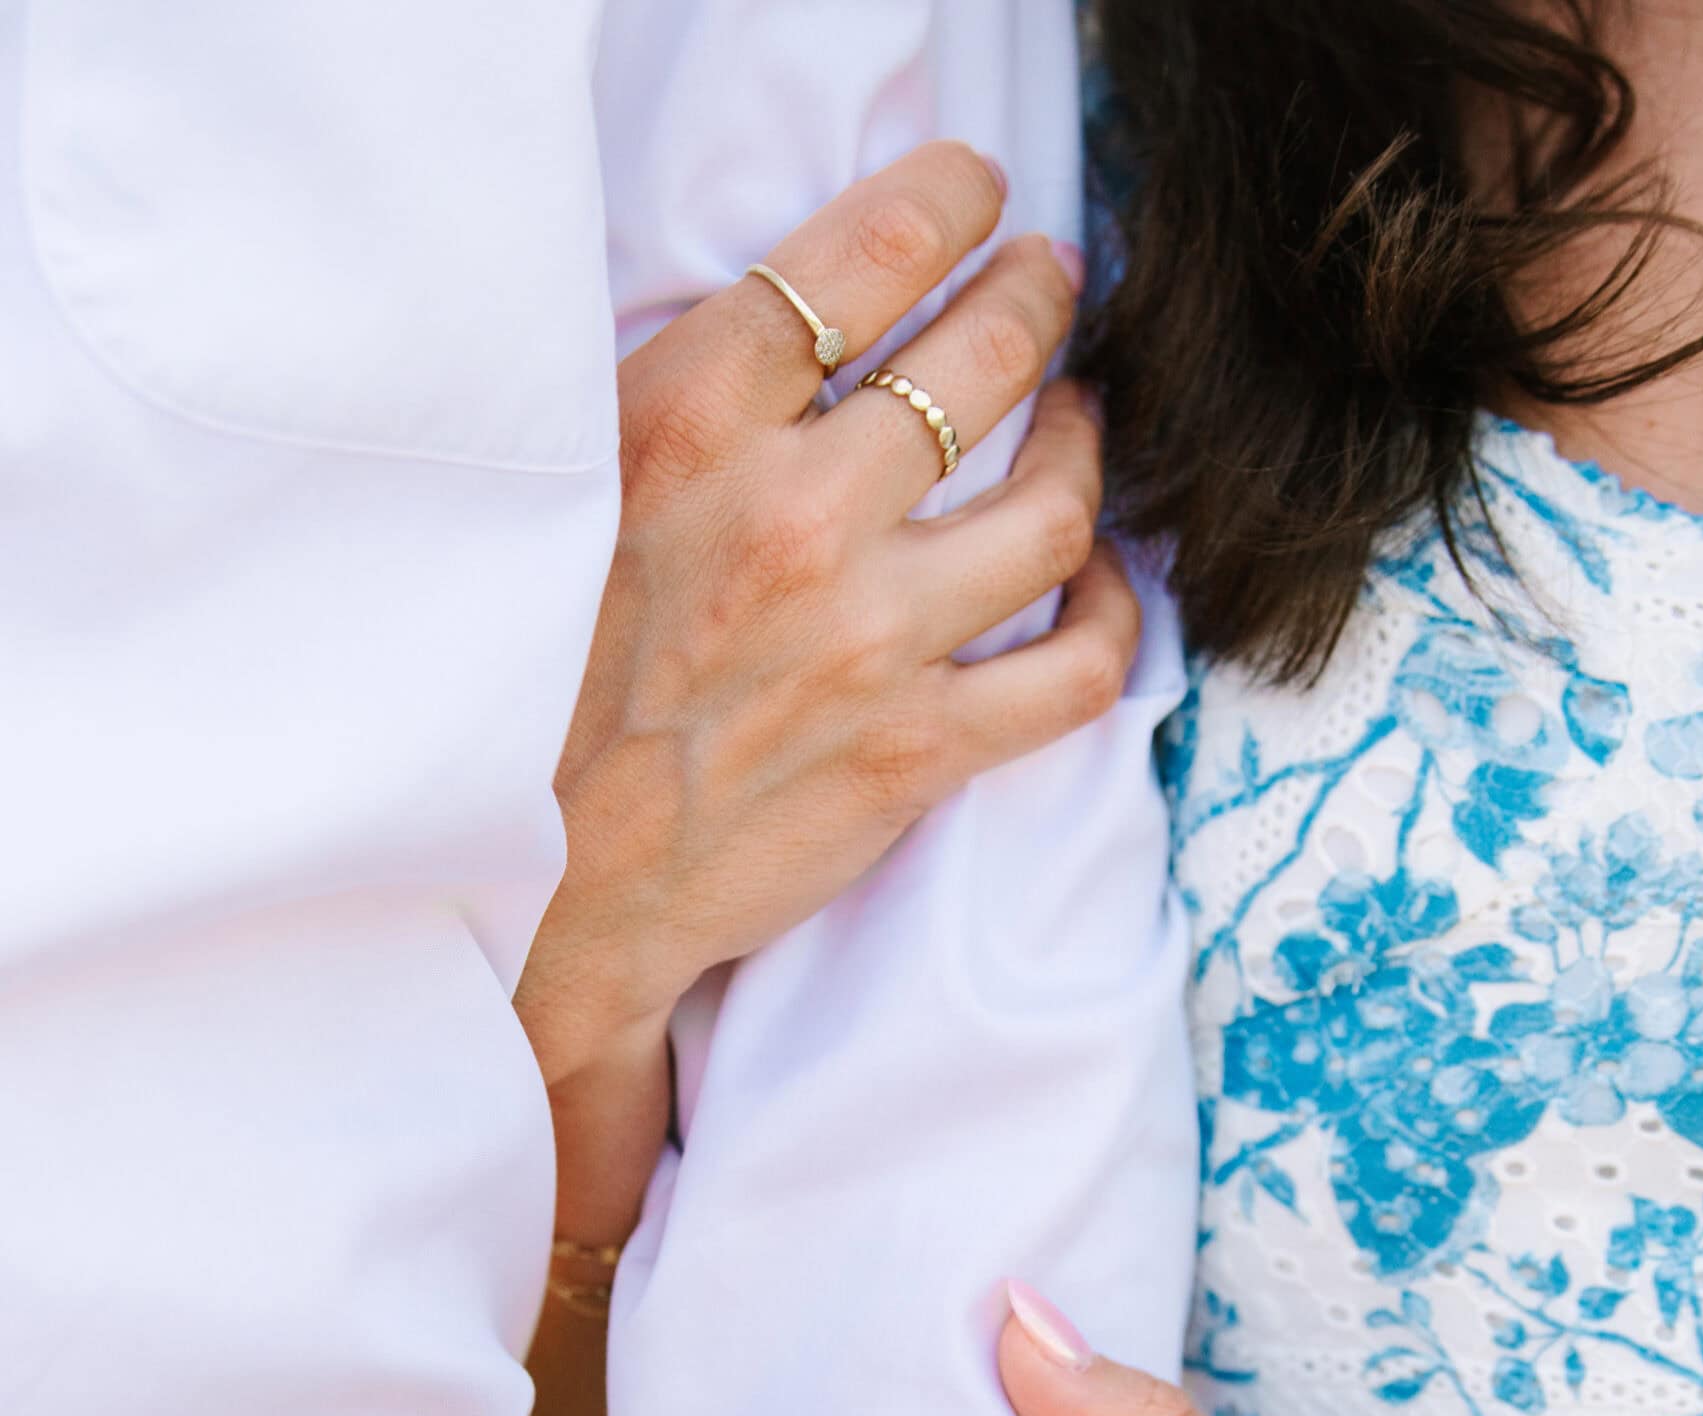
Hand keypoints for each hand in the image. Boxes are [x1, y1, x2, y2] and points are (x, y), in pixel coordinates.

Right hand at [516, 145, 1137, 1087]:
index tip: (980, 201)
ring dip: (1084, 448)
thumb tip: (810, 317)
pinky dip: (1113, 614)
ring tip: (1074, 429)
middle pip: (988, 355)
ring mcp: (867, 639)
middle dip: (1039, 298)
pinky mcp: (917, 751)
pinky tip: (1092, 585)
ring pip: (1055, 505)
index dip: (954, 201)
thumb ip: (695, 397)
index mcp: (692, 422)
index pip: (872, 252)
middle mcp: (793, 518)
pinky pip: (1081, 667)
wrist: (546, 883)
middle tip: (1046, 288)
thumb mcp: (580, 487)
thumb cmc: (547, 679)